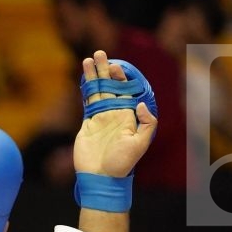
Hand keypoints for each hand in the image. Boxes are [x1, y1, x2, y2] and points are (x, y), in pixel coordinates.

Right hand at [73, 50, 157, 179]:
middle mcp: (114, 113)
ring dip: (92, 76)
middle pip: (109, 86)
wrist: (102, 177)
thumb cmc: (123, 163)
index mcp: (128, 115)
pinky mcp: (87, 124)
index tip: (115, 66)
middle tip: (99, 54)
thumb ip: (147, 122)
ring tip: (88, 60)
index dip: (120, 77)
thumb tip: (140, 104)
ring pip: (96, 91)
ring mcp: (99, 118)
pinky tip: (83, 79)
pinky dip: (85, 90)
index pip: (124, 90)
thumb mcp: (141, 143)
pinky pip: (86, 103)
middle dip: (104, 70)